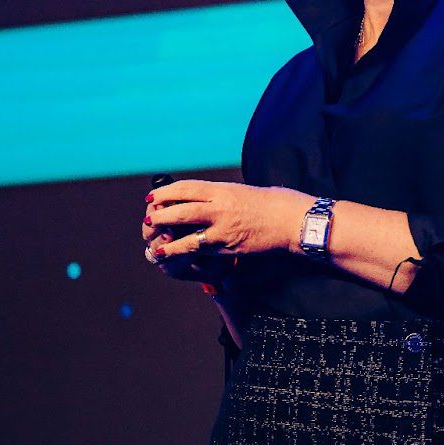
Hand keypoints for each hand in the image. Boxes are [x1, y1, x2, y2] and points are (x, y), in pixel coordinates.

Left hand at [143, 179, 312, 264]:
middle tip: (150, 217)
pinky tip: (172, 255)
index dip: (166, 192)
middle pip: (180, 209)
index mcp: (223, 190)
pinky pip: (199, 250)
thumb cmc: (274, 203)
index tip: (154, 196)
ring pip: (185, 233)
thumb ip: (223, 196)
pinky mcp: (228, 247)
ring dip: (166, 238)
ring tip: (155, 243)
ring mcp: (223, 229)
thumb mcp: (244, 191)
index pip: (186, 188)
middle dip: (161, 214)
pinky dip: (182, 252)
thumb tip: (205, 199)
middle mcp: (220, 207)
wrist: (293, 221)